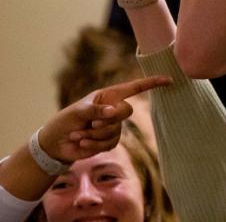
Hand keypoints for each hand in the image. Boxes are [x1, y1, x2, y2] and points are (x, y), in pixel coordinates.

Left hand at [39, 75, 170, 162]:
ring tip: (78, 134)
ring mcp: (113, 127)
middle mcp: (113, 110)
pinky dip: (93, 144)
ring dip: (94, 135)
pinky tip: (81, 142)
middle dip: (109, 119)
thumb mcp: (77, 112)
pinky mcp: (109, 142)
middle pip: (126, 111)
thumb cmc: (65, 121)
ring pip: (115, 131)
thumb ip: (95, 110)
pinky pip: (109, 144)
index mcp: (109, 96)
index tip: (169, 80)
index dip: (152, 83)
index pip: (135, 87)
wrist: (56, 144)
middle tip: (93, 122)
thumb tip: (113, 112)